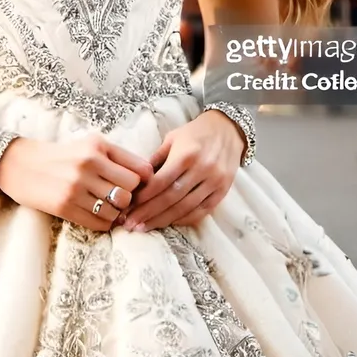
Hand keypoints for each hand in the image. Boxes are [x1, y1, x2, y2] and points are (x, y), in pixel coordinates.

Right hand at [0, 133, 151, 231]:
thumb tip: (147, 180)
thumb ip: (117, 157)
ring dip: (116, 212)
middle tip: (121, 198)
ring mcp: (76, 187)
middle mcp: (88, 164)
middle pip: (130, 192)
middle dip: (130, 198)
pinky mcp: (65, 206)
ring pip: (116, 210)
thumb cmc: (63, 155)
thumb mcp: (89, 145)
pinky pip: (100, 223)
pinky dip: (104, 222)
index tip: (139, 185)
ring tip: (107, 206)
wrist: (22, 165)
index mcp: (97, 146)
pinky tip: (96, 213)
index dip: (145, 181)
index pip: (140, 170)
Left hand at [121, 112, 243, 232]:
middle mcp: (202, 169)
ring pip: (185, 208)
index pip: (161, 182)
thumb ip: (156, 159)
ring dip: (163, 220)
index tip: (128, 207)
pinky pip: (202, 211)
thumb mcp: (172, 138)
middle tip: (130, 224)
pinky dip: (184, 219)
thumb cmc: (195, 133)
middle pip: (171, 198)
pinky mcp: (223, 191)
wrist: (228, 129)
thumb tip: (137, 181)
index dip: (144, 197)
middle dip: (149, 213)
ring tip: (144, 227)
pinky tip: (169, 223)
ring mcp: (214, 181)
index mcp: (186, 154)